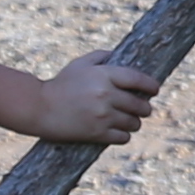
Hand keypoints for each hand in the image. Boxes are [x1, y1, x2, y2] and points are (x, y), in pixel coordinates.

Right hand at [31, 52, 162, 146]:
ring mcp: (103, 116)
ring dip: (134, 122)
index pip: (138, 80)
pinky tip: (117, 131)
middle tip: (142, 109)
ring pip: (134, 123)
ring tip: (129, 121)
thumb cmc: (60, 85)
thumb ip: (101, 57)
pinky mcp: (97, 133)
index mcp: (104, 75)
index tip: (155, 90)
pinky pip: (123, 137)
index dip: (151, 86)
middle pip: (140, 105)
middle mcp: (106, 95)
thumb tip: (119, 56)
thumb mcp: (79, 64)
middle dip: (144, 108)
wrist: (39, 108)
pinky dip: (123, 135)